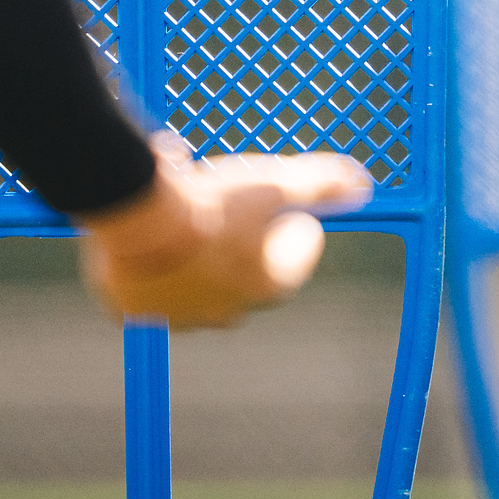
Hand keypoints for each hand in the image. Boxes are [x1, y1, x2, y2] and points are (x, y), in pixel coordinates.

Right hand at [78, 135, 371, 329]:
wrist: (140, 220)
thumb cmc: (212, 203)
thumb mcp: (275, 183)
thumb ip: (320, 185)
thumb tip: (360, 186)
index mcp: (267, 286)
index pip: (296, 256)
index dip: (293, 223)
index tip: (286, 206)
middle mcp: (228, 311)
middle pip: (246, 271)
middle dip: (243, 239)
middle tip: (230, 203)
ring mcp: (181, 314)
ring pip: (196, 280)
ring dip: (197, 251)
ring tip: (187, 212)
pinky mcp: (137, 311)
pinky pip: (151, 288)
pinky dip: (153, 265)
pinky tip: (151, 236)